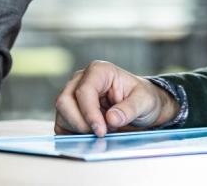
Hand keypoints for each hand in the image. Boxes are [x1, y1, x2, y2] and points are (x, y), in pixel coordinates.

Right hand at [54, 61, 179, 136]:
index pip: (84, 91)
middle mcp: (81, 80)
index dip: (89, 113)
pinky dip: (73, 134)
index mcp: (99, 71)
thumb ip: (130, 109)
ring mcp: (72, 94)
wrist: (140, 106)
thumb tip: (111, 119)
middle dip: (81, 123)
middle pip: (64, 102)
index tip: (101, 131)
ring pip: (61, 115)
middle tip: (102, 133)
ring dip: (79, 129)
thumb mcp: (144, 102)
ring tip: (103, 131)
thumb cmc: (142, 98)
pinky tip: (92, 135)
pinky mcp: (69, 111)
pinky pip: (61, 125)